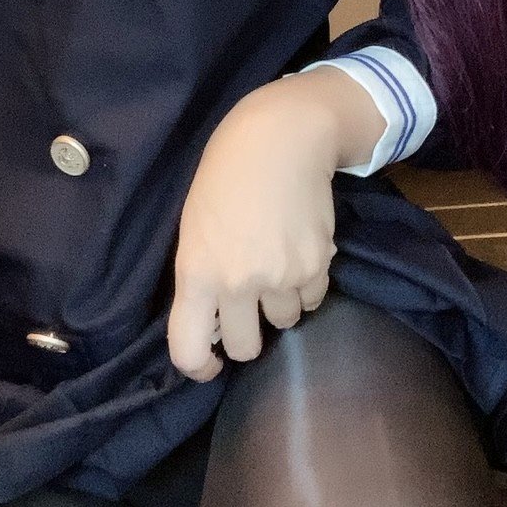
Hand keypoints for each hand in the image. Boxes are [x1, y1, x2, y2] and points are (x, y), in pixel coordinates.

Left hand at [168, 79, 339, 382]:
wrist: (280, 138)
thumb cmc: (224, 177)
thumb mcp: (194, 228)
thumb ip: (201, 278)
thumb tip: (215, 322)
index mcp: (196, 272)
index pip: (189, 351)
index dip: (198, 367)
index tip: (210, 363)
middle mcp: (238, 283)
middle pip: (244, 348)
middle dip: (245, 335)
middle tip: (247, 310)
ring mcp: (281, 277)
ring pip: (284, 323)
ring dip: (279, 305)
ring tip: (275, 265)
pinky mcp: (318, 265)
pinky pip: (312, 299)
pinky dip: (306, 287)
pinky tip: (297, 251)